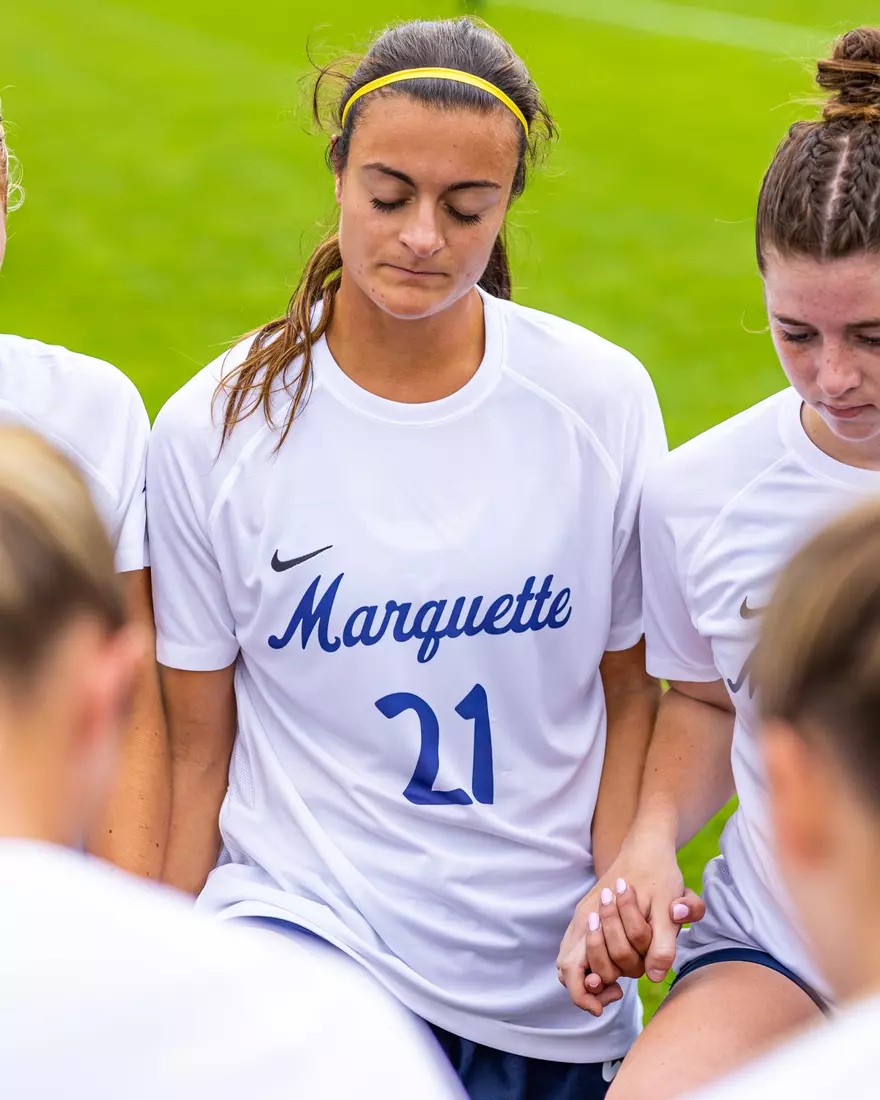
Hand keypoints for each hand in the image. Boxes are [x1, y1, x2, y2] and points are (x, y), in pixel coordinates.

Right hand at [557, 835, 704, 1011]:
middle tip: (619, 990)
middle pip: (568, 970)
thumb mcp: (669, 906)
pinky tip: (616, 967)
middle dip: (595, 985)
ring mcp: (582, 918)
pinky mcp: (589, 918)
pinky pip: (579, 950)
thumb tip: (653, 977)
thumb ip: (663, 944)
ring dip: (593, 976)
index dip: (586, 993)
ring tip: (617, 984)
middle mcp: (581, 919)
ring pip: (570, 961)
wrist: (646, 847)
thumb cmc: (659, 876)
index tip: (615, 995)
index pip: (572, 970)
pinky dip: (593, 965)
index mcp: (593, 918)